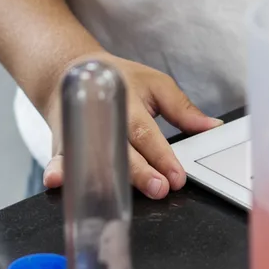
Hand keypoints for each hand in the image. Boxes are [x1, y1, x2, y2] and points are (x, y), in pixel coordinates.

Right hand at [39, 53, 219, 199]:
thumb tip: (213, 127)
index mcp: (127, 103)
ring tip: (113, 198)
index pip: (146, 133)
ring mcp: (81, 132)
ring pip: (92, 160)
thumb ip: (182, 109)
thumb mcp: (156, 85)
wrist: (71, 70)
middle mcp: (103, 119)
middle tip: (159, 189)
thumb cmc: (119, 80)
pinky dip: (57, 171)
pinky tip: (56, 181)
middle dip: (139, 173)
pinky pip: (60, 159)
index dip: (162, 156)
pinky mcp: (64, 144)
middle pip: (120, 151)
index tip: (177, 178)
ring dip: (103, 181)